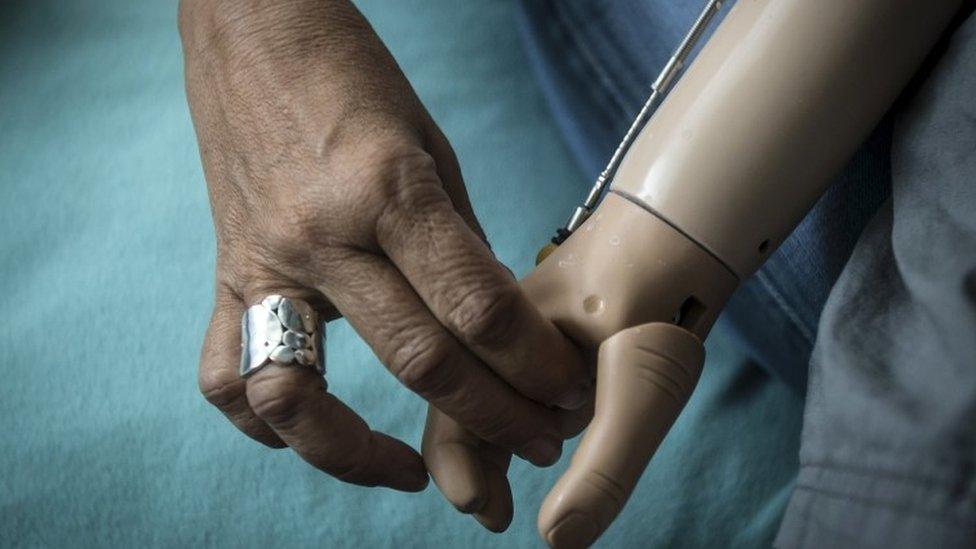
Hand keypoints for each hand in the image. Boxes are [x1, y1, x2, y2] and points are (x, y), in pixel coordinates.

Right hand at [180, 0, 587, 490]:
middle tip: (542, 443)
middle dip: (497, 417)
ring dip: (362, 457)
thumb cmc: (356, 82)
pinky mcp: (224, 273)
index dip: (535, 364)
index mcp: (389, 187)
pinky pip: (226, 376)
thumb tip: (497, 333)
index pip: (476, 307)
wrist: (252, 29)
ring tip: (416, 473)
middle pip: (419, 360)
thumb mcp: (432, 149)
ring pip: (301, 398)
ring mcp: (262, 261)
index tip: (568, 392)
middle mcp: (321, 234)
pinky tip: (313, 434)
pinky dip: (268, 423)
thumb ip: (458, 248)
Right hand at [424, 194, 724, 543]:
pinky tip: (555, 436)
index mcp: (497, 338)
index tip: (490, 512)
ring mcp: (523, 331)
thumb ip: (603, 467)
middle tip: (500, 512)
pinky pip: (525, 382)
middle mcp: (499, 334)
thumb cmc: (662, 298)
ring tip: (525, 485)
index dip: (460, 469)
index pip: (452, 413)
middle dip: (479, 464)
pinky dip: (531, 418)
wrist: (688, 229)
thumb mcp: (640, 388)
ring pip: (494, 396)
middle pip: (464, 407)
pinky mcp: (549, 332)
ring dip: (505, 443)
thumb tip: (559, 541)